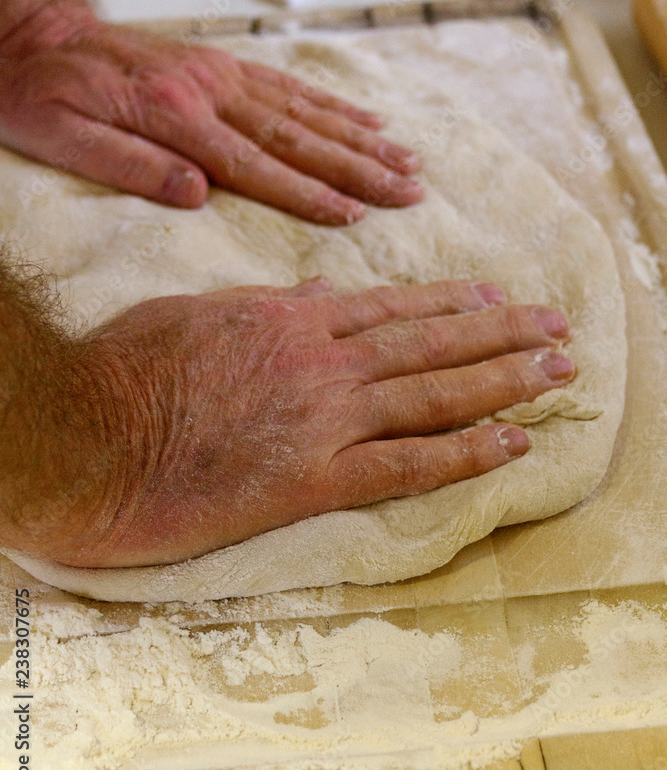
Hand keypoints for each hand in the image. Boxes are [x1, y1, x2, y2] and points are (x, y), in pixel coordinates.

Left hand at [0, 1, 422, 223]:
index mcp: (174, 117)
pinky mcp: (222, 64)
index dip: (308, 194)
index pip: (255, 165)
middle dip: (359, 168)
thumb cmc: (40, 94)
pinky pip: (288, 85)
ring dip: (359, 138)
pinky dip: (331, 106)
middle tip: (409, 190)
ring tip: (406, 160)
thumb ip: (130, 165)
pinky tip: (365, 121)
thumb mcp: (61, 137)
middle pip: (297, 137)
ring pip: (304, 111)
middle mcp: (209, 91)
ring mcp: (221, 73)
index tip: (355, 215)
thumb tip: (198, 195)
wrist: (34, 31)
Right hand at [53, 278, 572, 567]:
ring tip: (557, 370)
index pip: (389, 307)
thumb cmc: (126, 372)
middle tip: (555, 328)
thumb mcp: (194, 314)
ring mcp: (322, 418)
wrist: (87, 437)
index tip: (494, 296)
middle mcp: (320, 360)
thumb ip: (260, 304)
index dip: (449, 302)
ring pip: (433, 393)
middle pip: (429, 343)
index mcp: (288, 318)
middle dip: (500, 332)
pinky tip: (512, 443)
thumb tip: (309, 290)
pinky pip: (407, 464)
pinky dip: (466, 453)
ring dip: (504, 381)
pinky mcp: (312, 478)